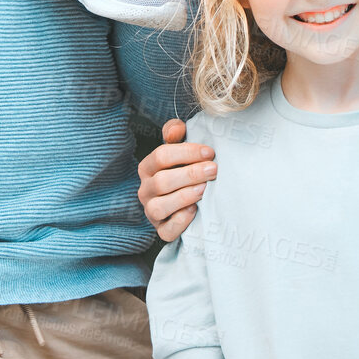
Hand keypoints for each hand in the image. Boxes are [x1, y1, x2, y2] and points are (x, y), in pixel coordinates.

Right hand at [137, 119, 215, 240]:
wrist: (187, 201)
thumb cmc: (183, 170)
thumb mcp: (178, 150)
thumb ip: (176, 134)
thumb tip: (177, 128)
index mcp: (147, 167)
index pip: (161, 156)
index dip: (186, 152)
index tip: (209, 152)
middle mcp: (145, 190)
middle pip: (162, 181)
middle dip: (190, 174)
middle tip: (213, 169)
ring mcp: (151, 212)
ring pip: (159, 206)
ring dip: (183, 197)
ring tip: (204, 189)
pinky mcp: (161, 230)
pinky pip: (166, 230)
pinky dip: (180, 222)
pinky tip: (195, 211)